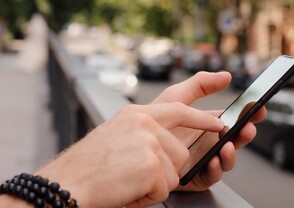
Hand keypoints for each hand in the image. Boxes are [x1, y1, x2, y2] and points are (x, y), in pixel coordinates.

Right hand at [34, 103, 223, 207]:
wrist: (66, 183)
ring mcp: (149, 141)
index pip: (178, 108)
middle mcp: (144, 122)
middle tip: (134, 174)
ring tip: (127, 180)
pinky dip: (147, 195)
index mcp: (137, 114)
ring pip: (175, 171)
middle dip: (164, 170)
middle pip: (180, 151)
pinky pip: (164, 187)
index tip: (218, 122)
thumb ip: (144, 132)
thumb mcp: (118, 134)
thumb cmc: (89, 165)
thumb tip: (170, 144)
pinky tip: (127, 188)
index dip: (200, 118)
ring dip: (154, 184)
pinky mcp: (151, 163)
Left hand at [152, 71, 265, 190]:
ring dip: (232, 153)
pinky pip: (212, 176)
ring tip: (228, 146)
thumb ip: (200, 85)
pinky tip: (213, 161)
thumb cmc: (152, 122)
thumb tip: (225, 75)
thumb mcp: (176, 98)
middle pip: (235, 139)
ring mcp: (204, 160)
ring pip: (227, 159)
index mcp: (208, 124)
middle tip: (249, 128)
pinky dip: (216, 169)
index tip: (259, 108)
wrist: (132, 147)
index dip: (248, 114)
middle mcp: (209, 142)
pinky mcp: (196, 177)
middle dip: (245, 134)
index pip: (234, 119)